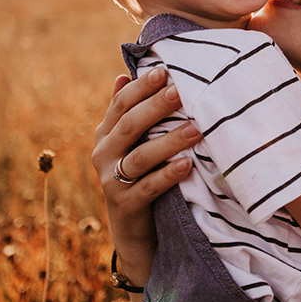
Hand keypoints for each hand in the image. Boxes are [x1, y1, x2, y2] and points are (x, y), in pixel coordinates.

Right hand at [91, 66, 200, 287]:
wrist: (133, 231)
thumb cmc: (140, 176)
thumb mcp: (132, 144)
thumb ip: (127, 112)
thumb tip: (123, 74)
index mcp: (106, 134)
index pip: (121, 104)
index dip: (141, 87)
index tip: (165, 71)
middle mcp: (103, 154)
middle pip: (129, 125)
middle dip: (156, 107)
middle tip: (181, 91)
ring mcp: (111, 181)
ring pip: (140, 156)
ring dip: (169, 141)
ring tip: (196, 128)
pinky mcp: (125, 205)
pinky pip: (147, 188)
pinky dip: (167, 175)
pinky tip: (187, 165)